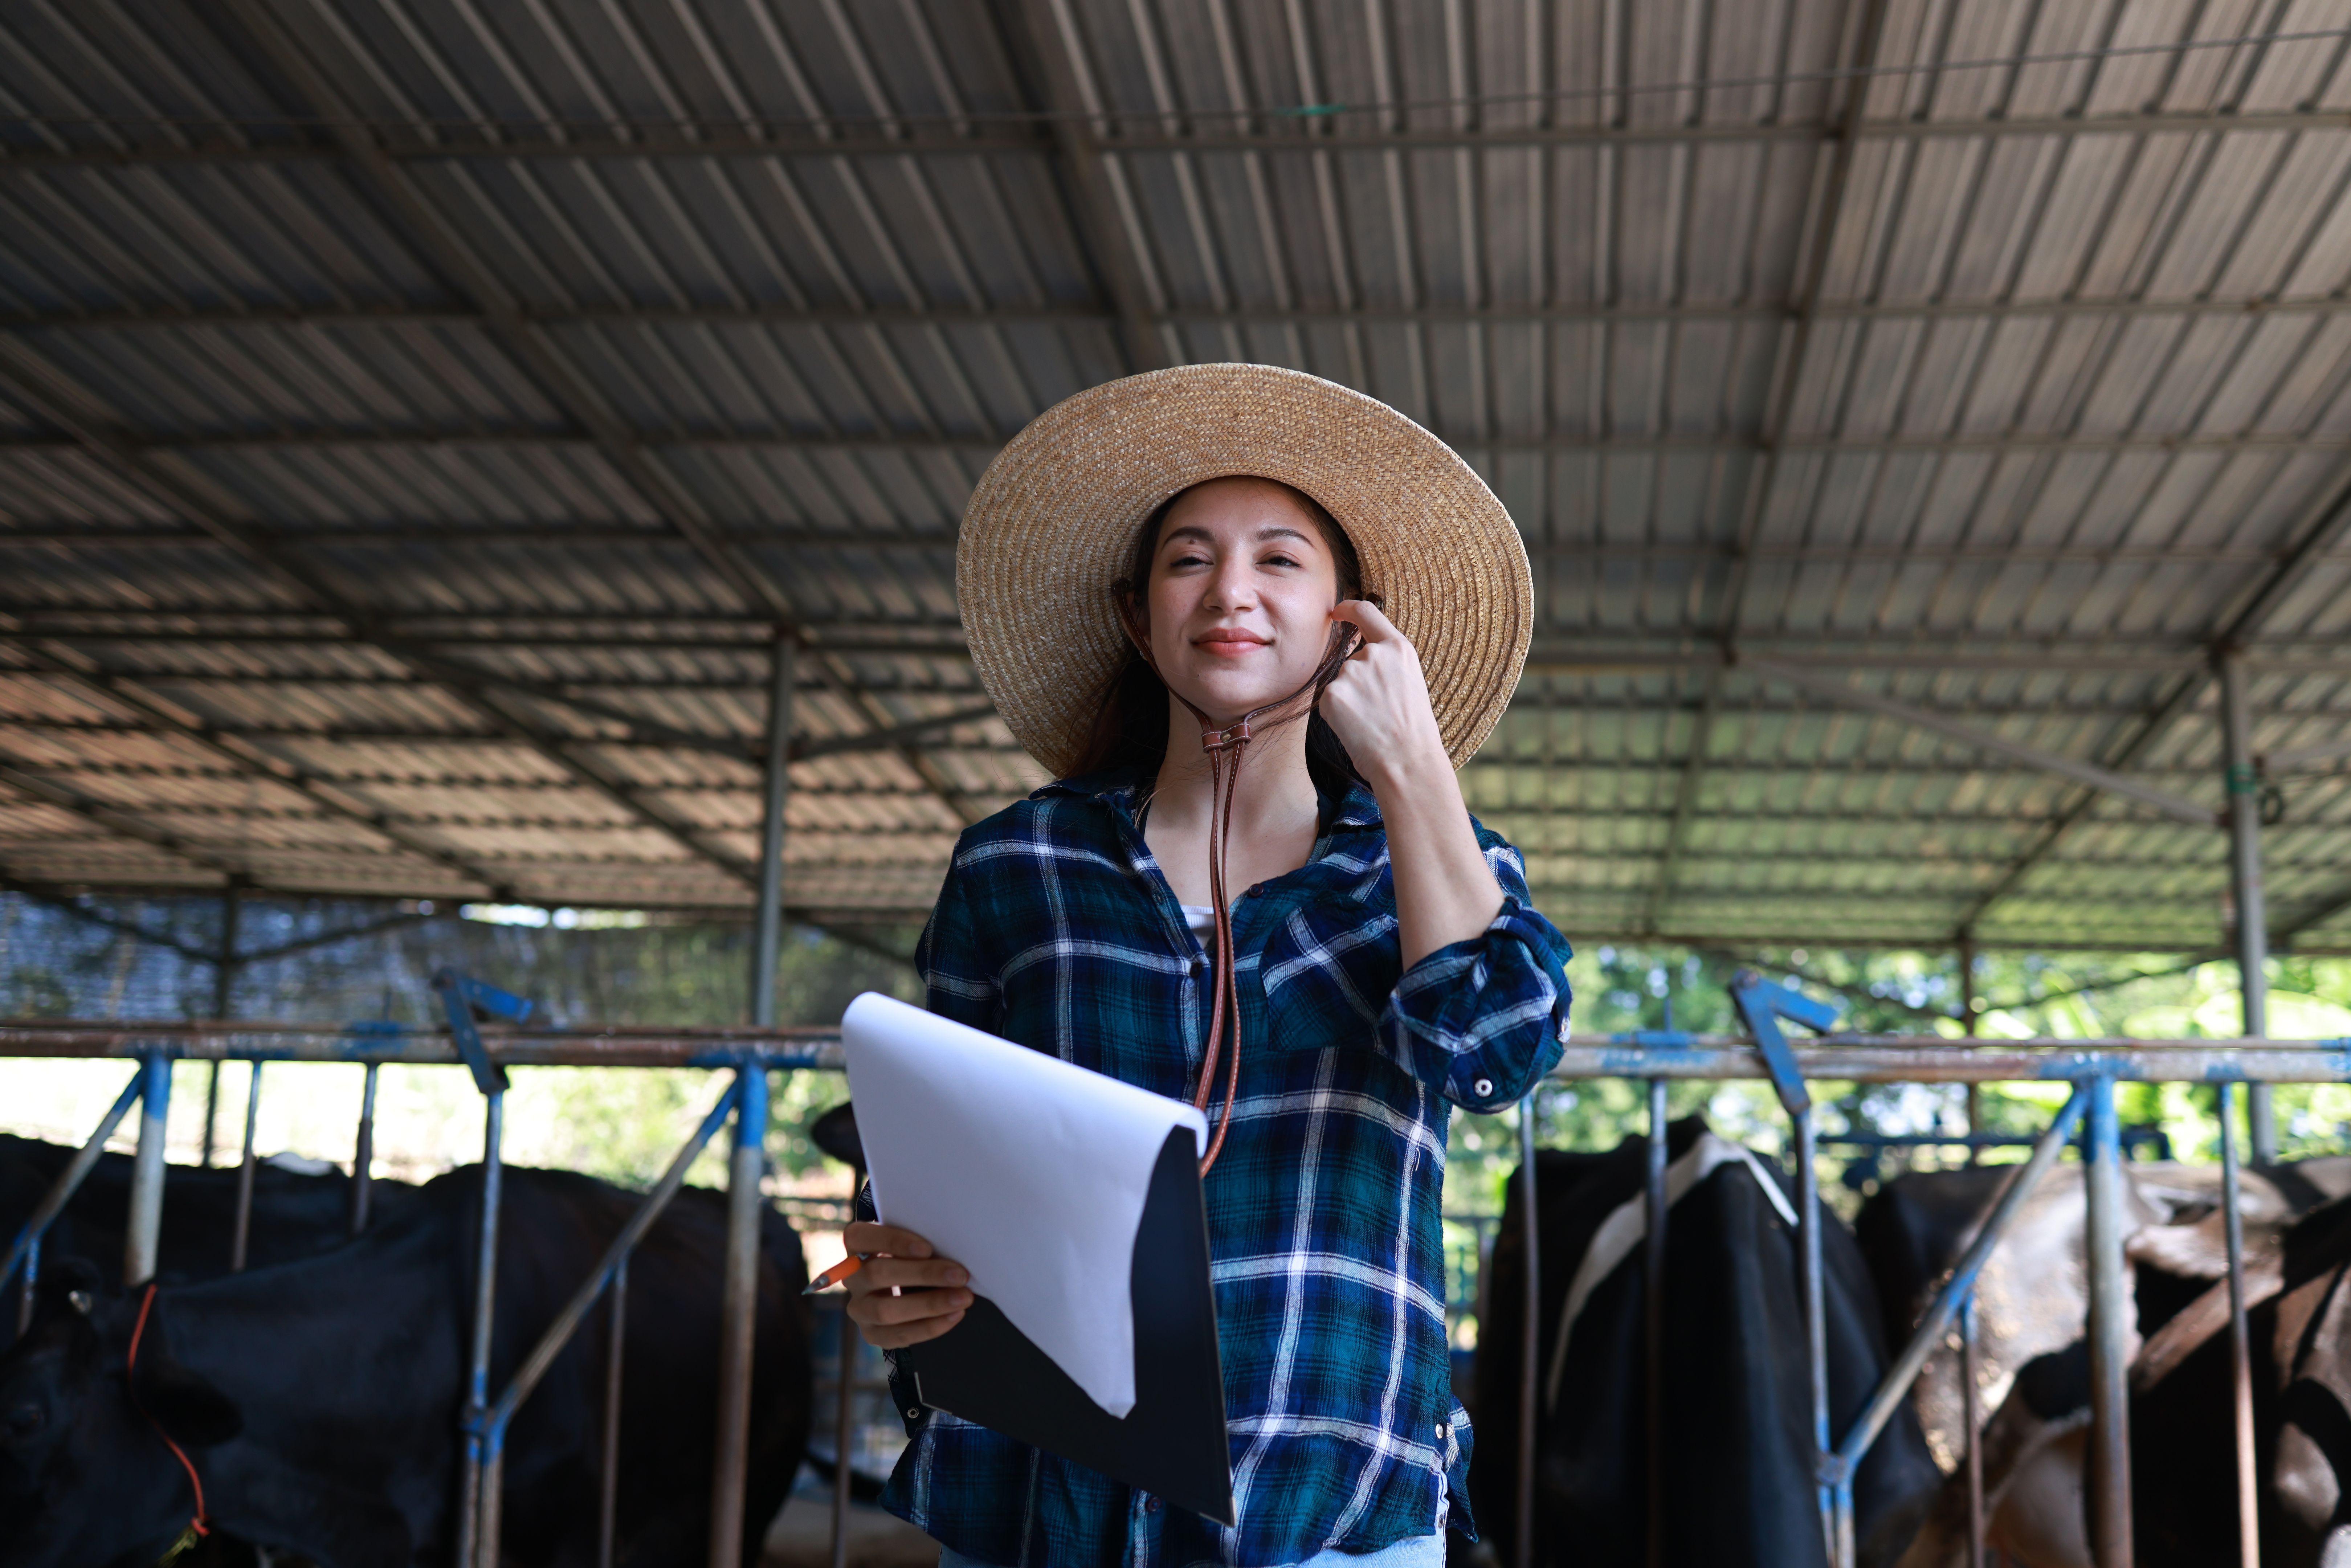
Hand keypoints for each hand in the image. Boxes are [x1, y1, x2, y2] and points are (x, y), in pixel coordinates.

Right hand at [840, 1222, 972, 1347]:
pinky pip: (898, 1335)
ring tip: (963, 1298)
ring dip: (929, 1305)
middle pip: (877, 1274)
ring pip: (885, 1310)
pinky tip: (954, 1315)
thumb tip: (954, 1250)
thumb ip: (920, 1243)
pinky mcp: (871, 1333)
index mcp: (855, 1244)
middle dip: (923, 1275)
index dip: (892, 1241)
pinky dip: (930, 1327)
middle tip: (960, 1275)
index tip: (928, 1248)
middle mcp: (852, 1277)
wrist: (903, 1284)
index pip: (860, 1237)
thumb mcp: (911, 1241)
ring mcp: (858, 1308)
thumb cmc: (912, 1255)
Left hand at [1317, 600, 1450, 789]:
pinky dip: (1338, 714)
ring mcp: (1351, 673)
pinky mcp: (1333, 695)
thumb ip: (1386, 662)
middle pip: (1353, 658)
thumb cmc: (1412, 729)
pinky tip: (1356, 728)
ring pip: (1340, 681)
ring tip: (1371, 721)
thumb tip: (1360, 654)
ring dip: (1349, 698)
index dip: (1348, 609)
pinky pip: (1329, 701)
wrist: (1406, 761)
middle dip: (1358, 681)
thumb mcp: (1409, 681)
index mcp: (1398, 648)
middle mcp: (1374, 654)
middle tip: (1377, 710)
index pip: (1366, 612)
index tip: (1336, 612)